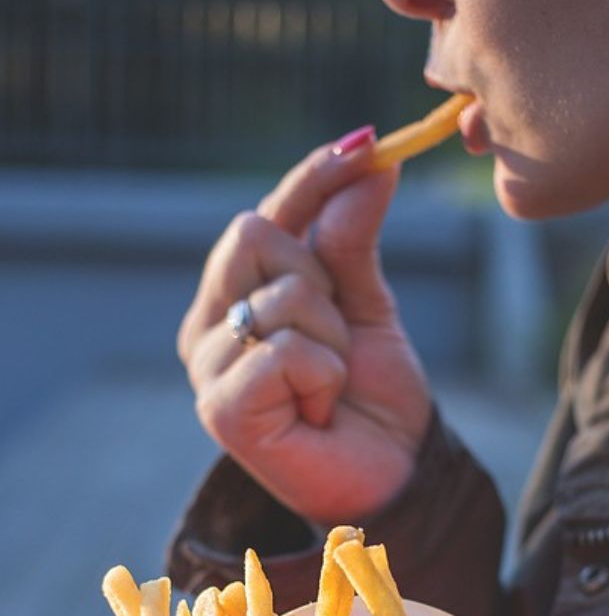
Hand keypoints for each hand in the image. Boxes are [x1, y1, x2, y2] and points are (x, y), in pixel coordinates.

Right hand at [177, 132, 432, 523]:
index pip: (266, 213)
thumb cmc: (372, 395)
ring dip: (333, 338)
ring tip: (331, 383)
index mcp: (236, 293)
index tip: (369, 142)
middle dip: (324, 279)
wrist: (394, 473)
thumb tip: (371, 159)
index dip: (313, 176)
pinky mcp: (220, 410)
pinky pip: (285, 349)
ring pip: (282, 293)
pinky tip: (319, 410)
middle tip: (341, 337)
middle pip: (256, 234)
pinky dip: (324, 374)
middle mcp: (208, 323)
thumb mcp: (368, 305)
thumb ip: (353, 239)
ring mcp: (207, 366)